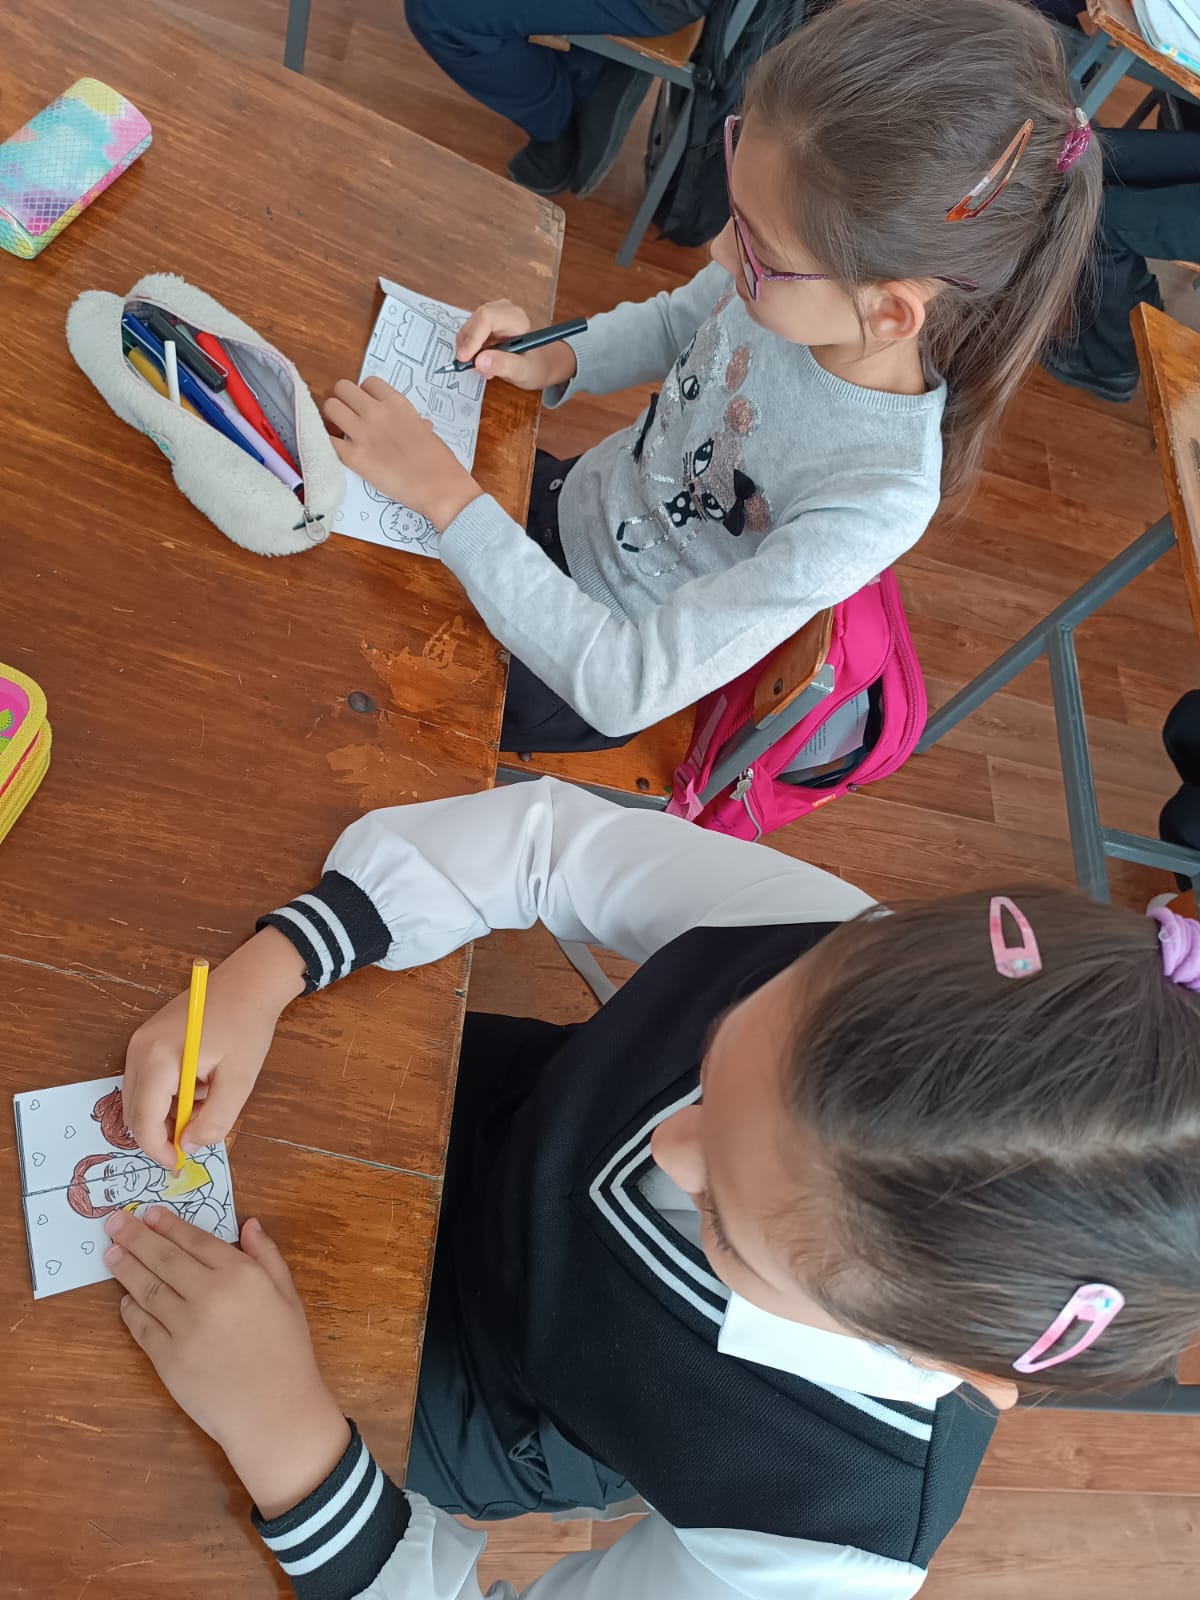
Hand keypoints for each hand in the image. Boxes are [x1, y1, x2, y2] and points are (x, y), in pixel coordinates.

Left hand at [108, 1206, 350, 1518]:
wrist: (274, 1412)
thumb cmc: (288, 1352)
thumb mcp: (288, 1296)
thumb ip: (267, 1256)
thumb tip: (248, 1224)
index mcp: (241, 1275)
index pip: (195, 1241)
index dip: (169, 1225)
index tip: (149, 1213)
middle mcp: (209, 1295)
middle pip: (163, 1259)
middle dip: (136, 1237)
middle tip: (114, 1223)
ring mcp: (184, 1329)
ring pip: (147, 1289)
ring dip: (126, 1268)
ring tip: (110, 1254)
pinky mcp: (168, 1360)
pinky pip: (142, 1327)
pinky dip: (131, 1310)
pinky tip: (125, 1299)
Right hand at [124, 927, 305, 1167]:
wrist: (249, 982)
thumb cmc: (247, 1026)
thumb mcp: (239, 1079)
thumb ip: (215, 1120)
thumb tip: (191, 1146)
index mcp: (158, 1058)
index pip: (143, 1121)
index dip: (159, 1149)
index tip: (180, 1164)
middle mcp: (139, 1050)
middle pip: (135, 1112)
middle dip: (163, 1132)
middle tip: (198, 1135)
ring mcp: (140, 1042)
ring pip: (141, 1098)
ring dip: (169, 1112)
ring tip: (209, 1097)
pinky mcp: (147, 1039)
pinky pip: (147, 1081)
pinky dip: (169, 1094)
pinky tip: (201, 1082)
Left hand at [324, 378, 481, 531]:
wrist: (438, 486)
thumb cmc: (438, 461)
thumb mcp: (426, 431)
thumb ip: (414, 422)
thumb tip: (418, 424)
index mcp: (396, 403)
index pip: (368, 382)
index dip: (364, 394)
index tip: (367, 407)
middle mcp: (376, 412)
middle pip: (343, 388)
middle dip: (343, 400)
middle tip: (347, 416)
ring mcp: (362, 433)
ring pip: (330, 407)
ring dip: (331, 417)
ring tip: (338, 430)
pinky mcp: (353, 457)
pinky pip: (327, 440)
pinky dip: (327, 442)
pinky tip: (336, 449)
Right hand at [456, 300, 576, 390]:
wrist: (541, 364)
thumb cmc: (537, 365)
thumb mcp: (524, 371)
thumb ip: (504, 365)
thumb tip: (480, 361)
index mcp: (515, 317)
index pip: (486, 317)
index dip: (472, 337)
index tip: (465, 358)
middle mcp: (502, 311)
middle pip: (473, 322)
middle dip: (468, 346)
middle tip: (473, 367)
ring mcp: (492, 316)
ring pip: (468, 329)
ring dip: (469, 350)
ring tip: (484, 368)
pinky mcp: (485, 325)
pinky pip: (469, 335)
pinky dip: (470, 350)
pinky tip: (482, 362)